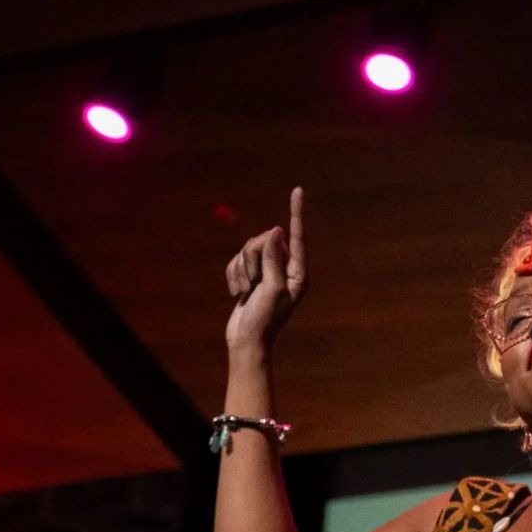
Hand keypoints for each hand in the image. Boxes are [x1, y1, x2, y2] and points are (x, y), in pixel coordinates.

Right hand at [225, 187, 307, 353]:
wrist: (246, 341)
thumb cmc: (264, 319)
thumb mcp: (272, 288)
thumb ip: (274, 259)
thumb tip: (277, 230)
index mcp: (298, 272)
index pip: (297, 236)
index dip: (296, 212)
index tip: (298, 190)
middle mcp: (285, 269)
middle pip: (263, 241)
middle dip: (251, 260)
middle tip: (253, 285)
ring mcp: (267, 271)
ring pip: (247, 250)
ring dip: (241, 271)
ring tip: (247, 292)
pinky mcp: (250, 275)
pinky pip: (235, 261)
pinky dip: (233, 276)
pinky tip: (238, 294)